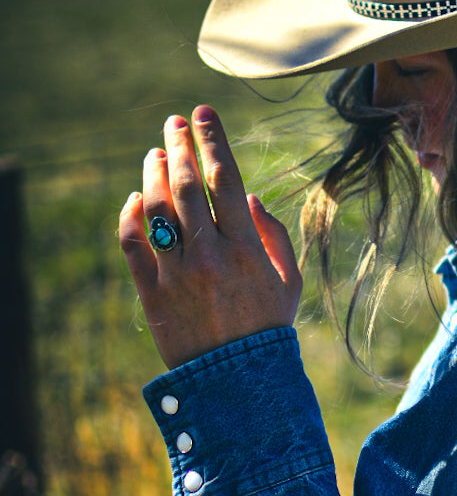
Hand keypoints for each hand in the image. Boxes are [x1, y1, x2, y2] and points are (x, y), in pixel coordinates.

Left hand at [119, 106, 301, 369]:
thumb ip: (273, 235)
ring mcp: (177, 275)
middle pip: (188, 185)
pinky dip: (130, 216)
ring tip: (156, 154)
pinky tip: (135, 199)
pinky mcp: (152, 293)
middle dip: (180, 146)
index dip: (213, 140)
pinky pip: (132, 245)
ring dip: (153, 174)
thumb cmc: (268, 327)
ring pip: (157, 209)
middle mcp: (210, 256)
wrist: (237, 381)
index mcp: (247, 249)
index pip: (226, 179)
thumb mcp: (287, 281)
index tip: (203, 114)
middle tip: (174, 122)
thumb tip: (248, 198)